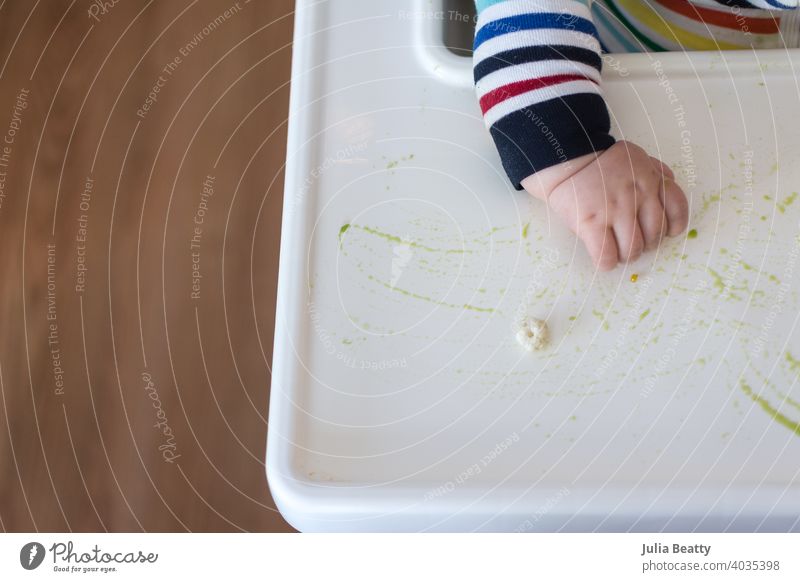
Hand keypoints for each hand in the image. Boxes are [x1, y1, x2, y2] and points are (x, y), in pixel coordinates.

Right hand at [521, 141, 688, 270]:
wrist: (566, 160)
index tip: (658, 232)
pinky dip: (607, 263)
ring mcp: (614, 211)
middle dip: (646, 244)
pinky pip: (606, 255)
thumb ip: (657, 170)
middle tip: (631, 241)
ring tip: (616, 249)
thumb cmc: (601, 163)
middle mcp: (637, 196)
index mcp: (651, 180)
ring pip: (633, 250)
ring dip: (626, 255)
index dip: (671, 228)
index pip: (677, 212)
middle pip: (655, 236)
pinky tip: (603, 258)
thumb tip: (669, 183)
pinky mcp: (591, 223)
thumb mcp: (637, 157)